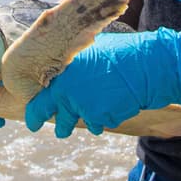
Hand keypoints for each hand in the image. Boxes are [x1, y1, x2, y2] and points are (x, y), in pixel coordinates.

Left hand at [24, 28, 180, 137]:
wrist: (148, 64)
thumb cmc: (122, 52)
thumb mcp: (91, 51)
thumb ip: (74, 66)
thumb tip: (63, 74)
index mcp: (61, 74)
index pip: (39, 102)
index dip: (35, 114)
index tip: (32, 122)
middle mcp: (67, 92)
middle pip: (58, 120)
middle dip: (61, 127)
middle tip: (61, 130)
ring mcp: (84, 106)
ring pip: (82, 123)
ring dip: (88, 120)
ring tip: (98, 108)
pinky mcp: (101, 117)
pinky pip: (102, 123)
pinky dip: (108, 116)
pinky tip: (118, 100)